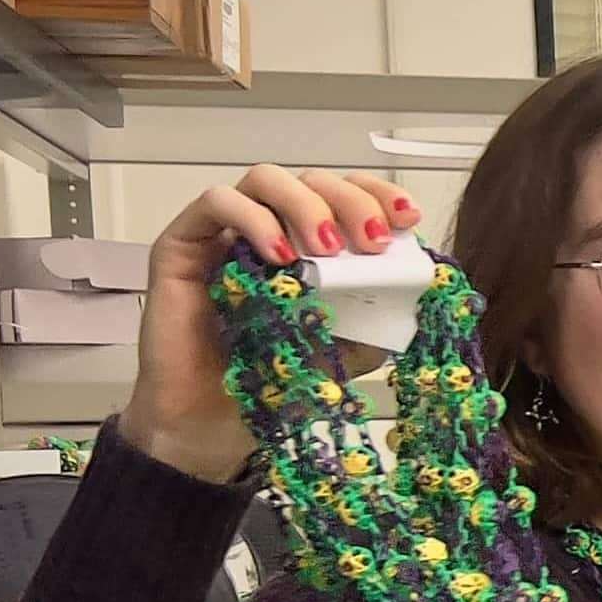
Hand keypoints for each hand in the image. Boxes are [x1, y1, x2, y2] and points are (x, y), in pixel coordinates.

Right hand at [123, 166, 419, 482]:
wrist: (217, 421)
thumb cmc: (281, 379)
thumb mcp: (354, 345)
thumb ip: (382, 310)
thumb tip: (419, 280)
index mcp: (312, 243)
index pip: (347, 193)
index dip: (378, 194)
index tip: (407, 218)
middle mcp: (270, 227)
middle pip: (312, 179)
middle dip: (351, 202)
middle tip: (372, 242)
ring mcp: (224, 232)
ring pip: (265, 180)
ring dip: (305, 205)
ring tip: (326, 250)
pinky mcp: (182, 243)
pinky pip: (215, 203)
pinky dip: (252, 219)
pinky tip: (277, 256)